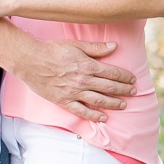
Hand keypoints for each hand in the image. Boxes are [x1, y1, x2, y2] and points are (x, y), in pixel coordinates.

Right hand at [12, 38, 135, 122]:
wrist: (29, 60)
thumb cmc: (52, 49)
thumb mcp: (76, 45)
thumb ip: (96, 48)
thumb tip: (114, 46)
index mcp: (88, 65)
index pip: (112, 73)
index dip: (125, 77)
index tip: (133, 79)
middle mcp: (83, 80)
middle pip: (109, 87)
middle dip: (124, 90)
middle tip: (134, 92)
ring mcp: (73, 92)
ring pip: (99, 100)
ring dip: (114, 103)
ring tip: (124, 105)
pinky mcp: (63, 101)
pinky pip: (81, 111)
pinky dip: (93, 116)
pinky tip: (103, 118)